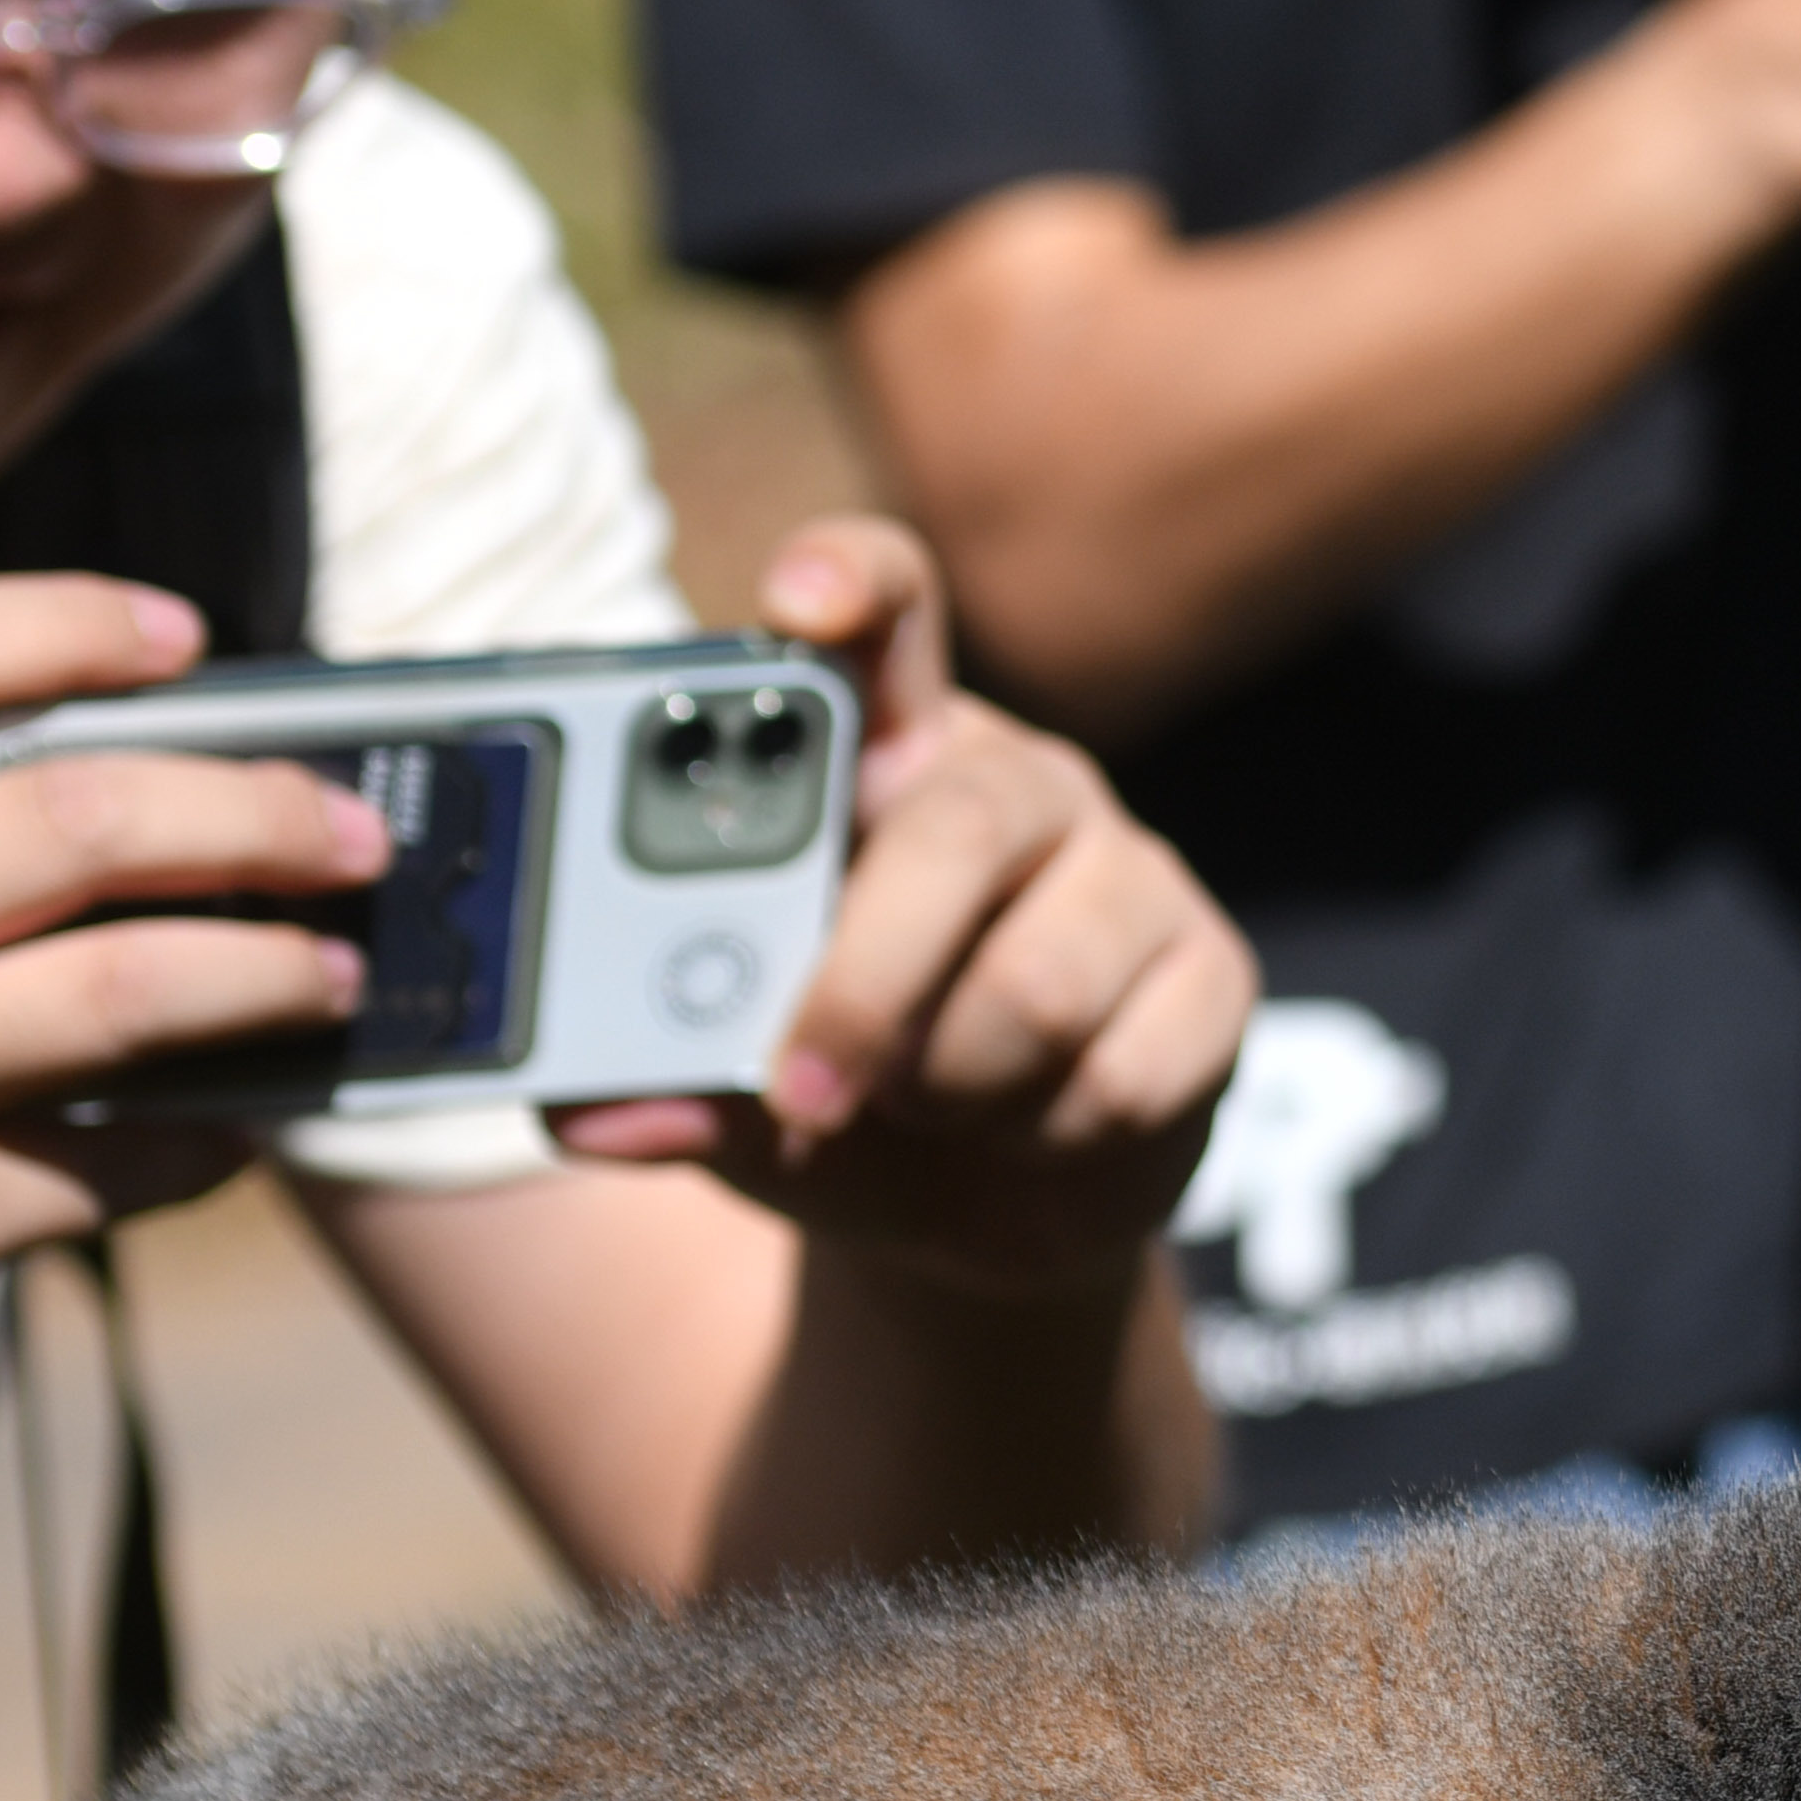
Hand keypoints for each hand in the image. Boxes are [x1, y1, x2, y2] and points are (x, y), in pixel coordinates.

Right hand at [0, 574, 385, 1370]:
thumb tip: (91, 770)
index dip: (67, 623)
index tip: (182, 635)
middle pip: (77, 823)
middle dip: (250, 812)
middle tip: (345, 829)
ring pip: (132, 991)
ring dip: (270, 974)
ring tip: (337, 969)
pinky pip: (121, 1162)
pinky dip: (209, 1136)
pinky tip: (247, 1117)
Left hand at [543, 518, 1249, 1286]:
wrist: (981, 1217)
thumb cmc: (842, 1103)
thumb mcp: (730, 1093)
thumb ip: (662, 1083)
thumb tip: (588, 1112)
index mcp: (885, 760)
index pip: (887, 614)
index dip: (849, 583)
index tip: (796, 601)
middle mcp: (1018, 785)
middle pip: (959, 830)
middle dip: (867, 982)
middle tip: (801, 1090)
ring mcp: (1130, 872)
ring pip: (1039, 985)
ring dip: (952, 1089)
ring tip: (923, 1108)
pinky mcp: (1213, 975)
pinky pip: (1123, 1072)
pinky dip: (1045, 1140)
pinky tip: (1026, 1132)